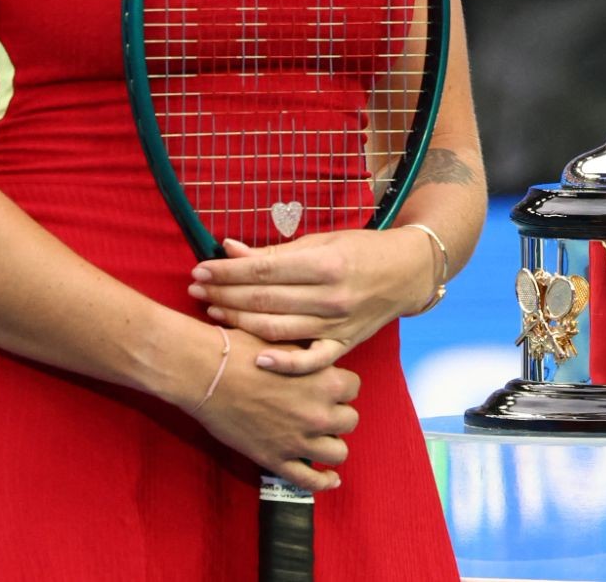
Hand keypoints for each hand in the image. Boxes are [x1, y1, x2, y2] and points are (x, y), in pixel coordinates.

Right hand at [180, 326, 359, 492]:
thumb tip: (321, 365)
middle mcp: (319, 414)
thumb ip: (311, 360)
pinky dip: (324, 481)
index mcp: (326, 382)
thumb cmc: (245, 352)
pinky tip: (331, 479)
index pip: (354, 388)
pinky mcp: (275, 459)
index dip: (341, 386)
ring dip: (331, 444)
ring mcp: (298, 441)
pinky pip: (309, 480)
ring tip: (321, 438)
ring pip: (338, 452)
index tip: (327, 385)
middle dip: (338, 414)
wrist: (207, 374)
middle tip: (321, 409)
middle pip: (350, 421)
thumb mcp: (289, 346)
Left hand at [189, 227, 436, 374]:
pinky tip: (257, 358)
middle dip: (224, 294)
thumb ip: (276, 253)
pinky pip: (311, 360)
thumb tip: (229, 250)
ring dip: (239, 322)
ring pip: (278, 329)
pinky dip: (284, 364)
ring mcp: (338, 324)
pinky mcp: (345, 345)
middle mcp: (331, 296)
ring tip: (212, 312)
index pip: (264, 270)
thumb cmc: (363, 250)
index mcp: (325, 263)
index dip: (228, 272)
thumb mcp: (323, 242)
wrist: (408, 273)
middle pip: (264, 300)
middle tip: (196, 290)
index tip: (200, 270)